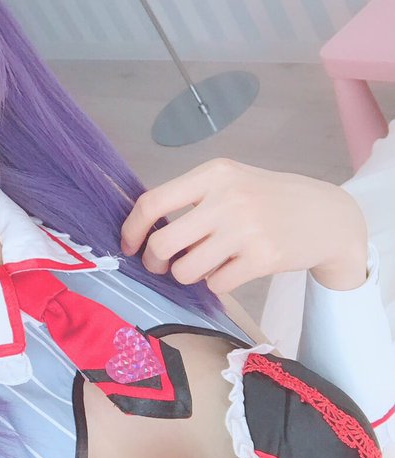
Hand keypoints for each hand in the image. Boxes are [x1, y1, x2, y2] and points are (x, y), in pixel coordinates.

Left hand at [119, 158, 368, 293]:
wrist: (327, 216)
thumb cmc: (269, 201)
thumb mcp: (232, 183)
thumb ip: (191, 199)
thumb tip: (142, 230)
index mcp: (215, 174)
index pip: (153, 202)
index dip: (132, 229)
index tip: (130, 246)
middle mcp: (228, 198)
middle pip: (163, 243)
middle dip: (155, 262)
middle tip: (162, 266)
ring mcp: (246, 229)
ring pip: (186, 270)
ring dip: (187, 275)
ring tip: (204, 265)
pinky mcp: (262, 258)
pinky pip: (215, 284)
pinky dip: (216, 283)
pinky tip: (232, 270)